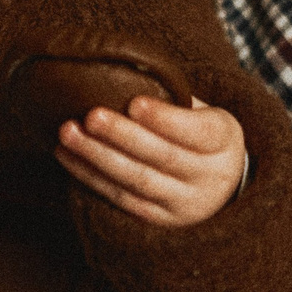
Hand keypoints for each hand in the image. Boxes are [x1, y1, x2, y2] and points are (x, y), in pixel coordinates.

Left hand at [56, 95, 246, 227]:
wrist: (220, 187)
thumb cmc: (199, 134)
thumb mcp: (203, 112)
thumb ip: (173, 99)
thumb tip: (124, 71)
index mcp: (224, 141)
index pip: (198, 131)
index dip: (165, 119)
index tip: (134, 102)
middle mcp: (210, 177)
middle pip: (163, 156)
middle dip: (122, 136)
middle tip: (90, 116)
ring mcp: (185, 203)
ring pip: (137, 180)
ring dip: (97, 157)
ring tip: (68, 133)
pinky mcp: (160, 220)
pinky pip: (121, 199)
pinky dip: (90, 177)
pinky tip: (67, 156)